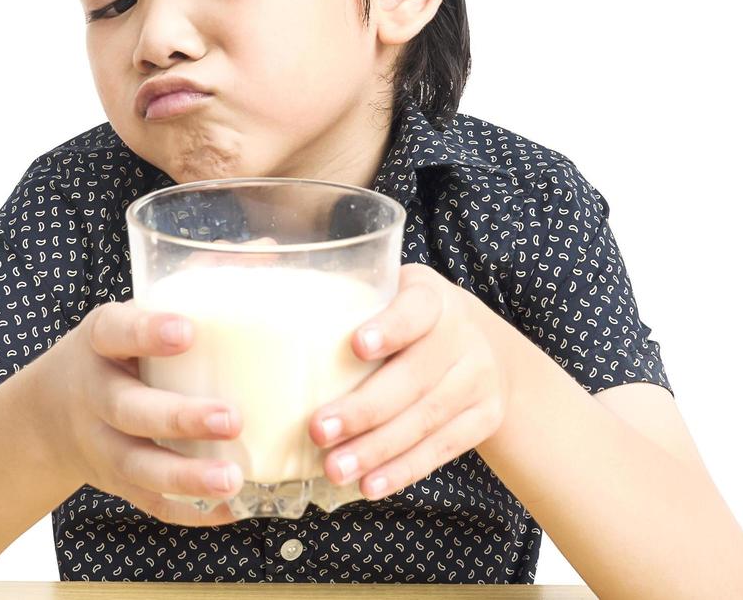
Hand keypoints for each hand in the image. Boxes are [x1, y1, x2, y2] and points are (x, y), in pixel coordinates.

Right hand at [50, 299, 245, 526]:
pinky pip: (150, 502)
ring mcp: (101, 445)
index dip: (146, 331)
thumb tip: (263, 249)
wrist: (49, 415)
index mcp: (99, 343)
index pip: (115, 332)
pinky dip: (189, 512)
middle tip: (232, 417)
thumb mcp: (134, 313)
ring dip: (186, 477)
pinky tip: (231, 509)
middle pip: (130, 410)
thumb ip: (192, 284)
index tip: (185, 330)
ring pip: (139, 466)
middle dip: (180, 417)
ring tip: (233, 480)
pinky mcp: (116, 484)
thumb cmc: (117, 352)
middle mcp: (94, 396)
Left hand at [308, 263, 509, 500]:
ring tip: (335, 469)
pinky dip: (403, 471)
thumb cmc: (408, 319)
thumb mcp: (388, 292)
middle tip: (318, 430)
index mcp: (431, 297)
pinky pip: (442, 450)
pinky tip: (369, 486)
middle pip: (415, 376)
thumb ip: (340, 290)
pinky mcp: (484, 418)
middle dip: (365, 409)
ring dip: (378, 449)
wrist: (484, 348)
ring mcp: (479, 379)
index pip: (415, 308)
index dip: (391, 327)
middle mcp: (462, 335)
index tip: (357, 345)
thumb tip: (258, 257)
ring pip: (426, 419)